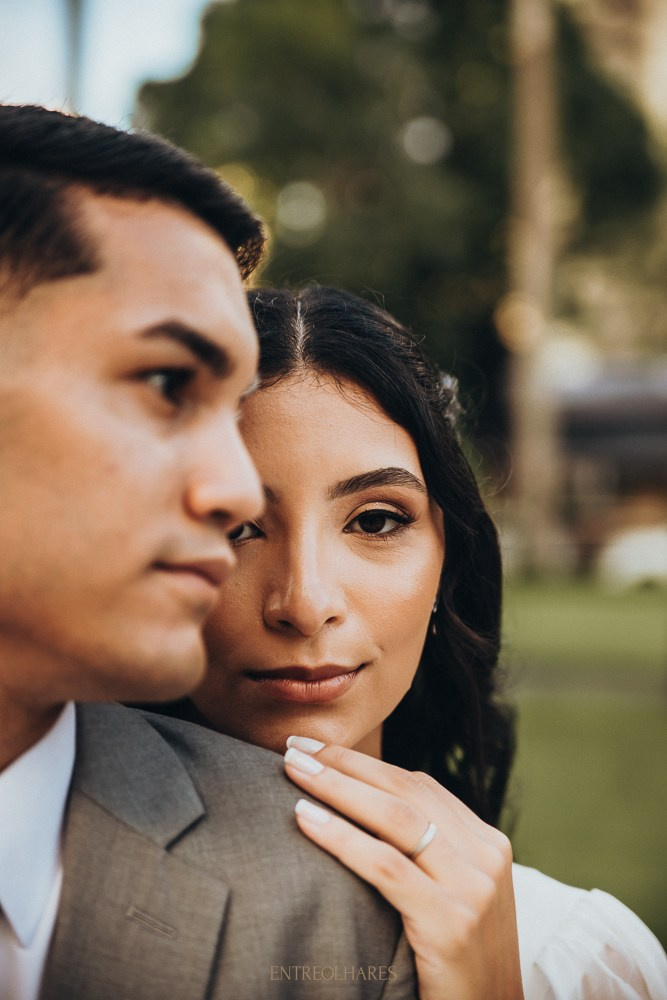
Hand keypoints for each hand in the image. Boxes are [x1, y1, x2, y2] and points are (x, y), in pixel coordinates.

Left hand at [284, 740, 523, 999]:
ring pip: (394, 819)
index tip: (318, 748)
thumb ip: (427, 853)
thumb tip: (360, 808)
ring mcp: (472, 886)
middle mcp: (484, 854)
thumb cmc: (458, 963)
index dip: (364, 763)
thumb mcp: (454, 896)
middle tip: (294, 748)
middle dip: (345, 764)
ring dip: (336, 788)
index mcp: (486, 842)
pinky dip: (341, 837)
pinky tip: (305, 819)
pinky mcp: (452, 921)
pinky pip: (386, 867)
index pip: (417, 785)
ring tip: (292, 772)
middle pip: (404, 791)